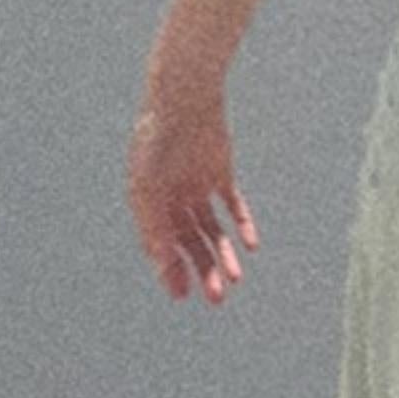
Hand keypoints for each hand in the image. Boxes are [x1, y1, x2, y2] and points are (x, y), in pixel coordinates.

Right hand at [126, 81, 259, 302]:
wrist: (184, 100)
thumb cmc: (158, 142)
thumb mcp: (149, 188)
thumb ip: (154, 225)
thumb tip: (162, 264)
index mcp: (148, 203)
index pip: (161, 247)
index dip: (171, 272)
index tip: (182, 295)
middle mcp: (171, 197)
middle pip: (189, 243)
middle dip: (202, 270)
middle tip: (216, 297)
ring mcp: (196, 185)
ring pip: (213, 229)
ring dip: (223, 253)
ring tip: (236, 278)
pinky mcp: (220, 173)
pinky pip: (233, 206)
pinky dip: (242, 225)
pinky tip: (250, 245)